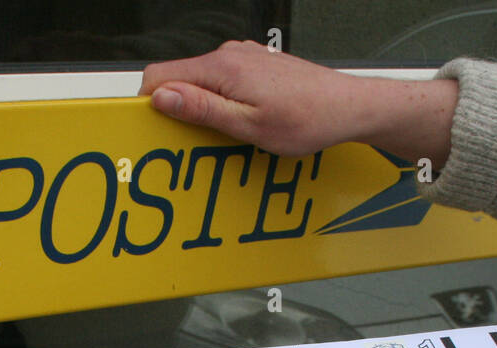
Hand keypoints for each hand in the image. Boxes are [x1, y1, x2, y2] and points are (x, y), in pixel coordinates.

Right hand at [138, 40, 457, 164]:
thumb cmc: (307, 120)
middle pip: (177, 79)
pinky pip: (221, 84)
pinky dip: (219, 104)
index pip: (158, 76)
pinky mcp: (254, 67)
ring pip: (199, 82)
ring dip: (198, 109)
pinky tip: (235, 126)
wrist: (348, 107)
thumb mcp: (248, 126)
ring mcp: (242, 59)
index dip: (148, 104)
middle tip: (184, 142)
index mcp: (222, 69)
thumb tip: (162, 97)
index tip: (149, 129)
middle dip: (174, 110)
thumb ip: (202, 109)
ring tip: (215, 138)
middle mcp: (229, 56)